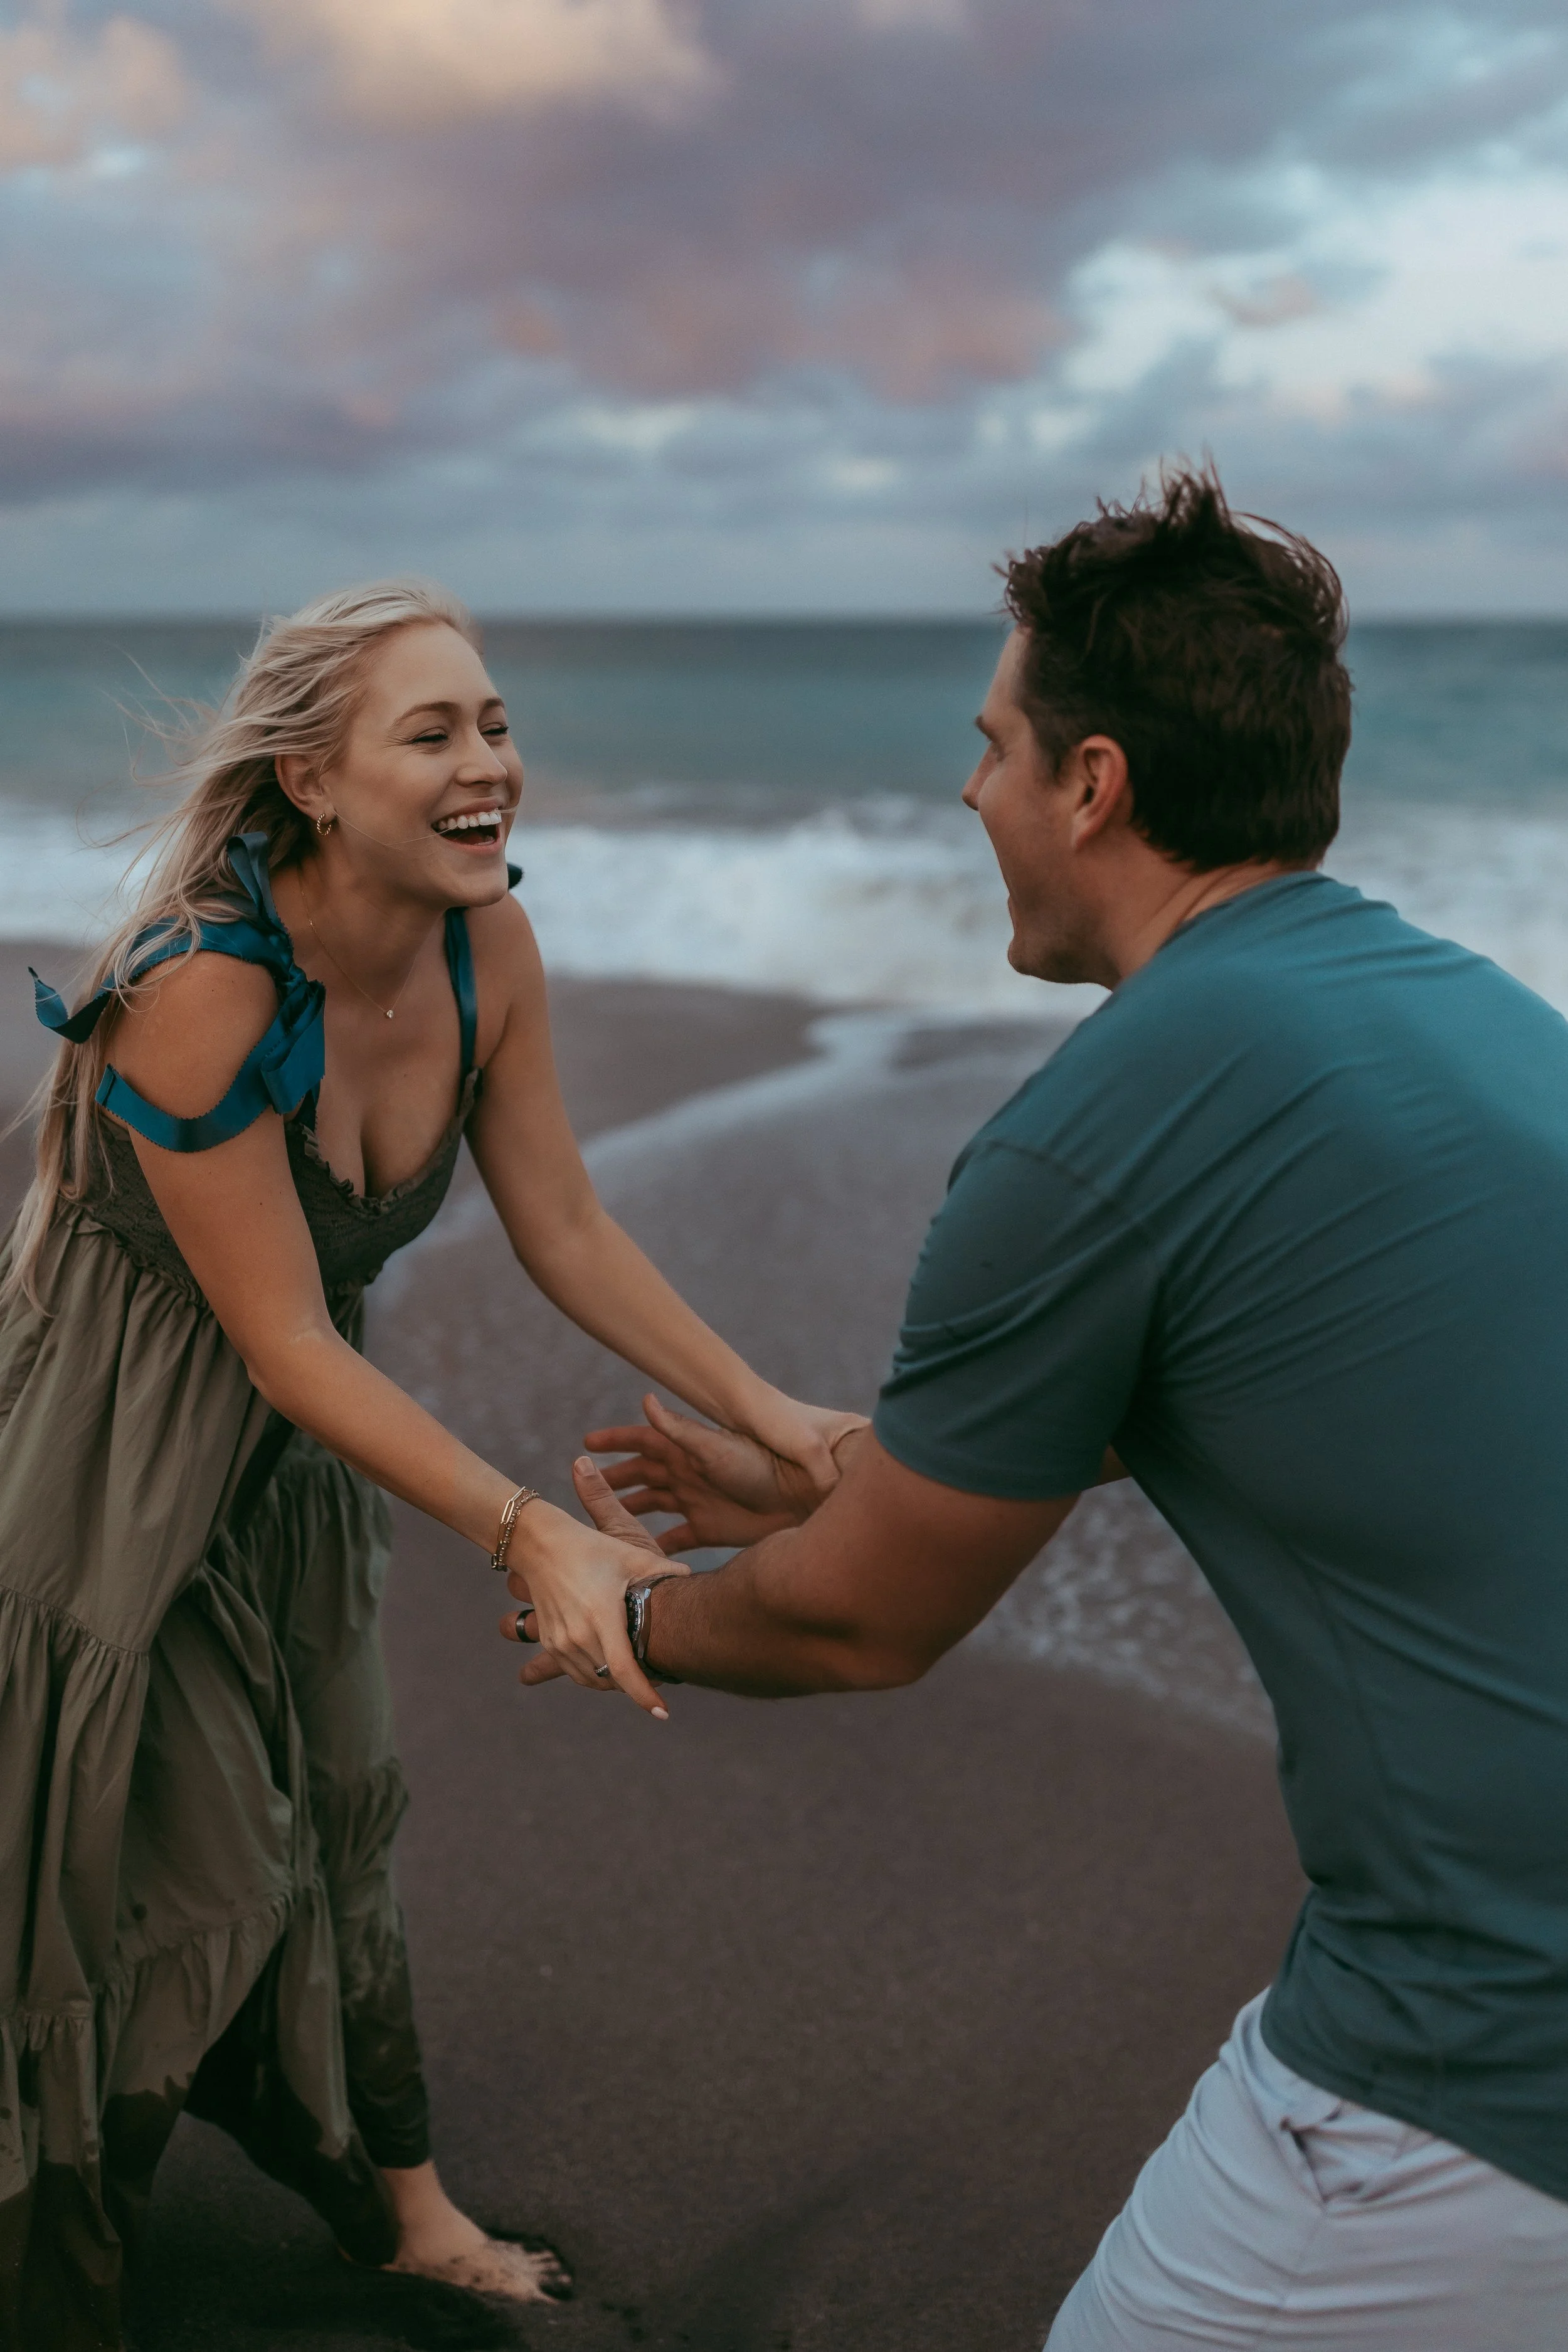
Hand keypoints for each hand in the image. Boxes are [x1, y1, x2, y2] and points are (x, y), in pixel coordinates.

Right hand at [497, 1463, 689, 1715]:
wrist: (540, 1546)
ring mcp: (560, 1642)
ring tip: (637, 1670)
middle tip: (660, 1674)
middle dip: (638, 1684)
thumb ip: (663, 1570)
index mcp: (602, 1617)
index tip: (662, 1713)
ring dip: (616, 1681)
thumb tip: (690, 1579)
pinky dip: (596, 1674)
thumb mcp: (630, 1556)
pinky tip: (611, 1663)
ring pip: (594, 1680)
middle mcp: (578, 1635)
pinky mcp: (550, 1642)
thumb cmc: (590, 1549)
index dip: (644, 1696)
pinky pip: (577, 1672)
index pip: (625, 1671)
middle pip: (613, 1680)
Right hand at [586, 1393, 868, 1550]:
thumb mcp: (716, 1447)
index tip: (585, 1444)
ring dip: (630, 1509)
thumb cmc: (763, 1465)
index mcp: (687, 1450)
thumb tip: (646, 1400)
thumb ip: (680, 1430)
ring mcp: (698, 1500)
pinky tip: (640, 1553)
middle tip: (582, 1485)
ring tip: (602, 1519)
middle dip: (614, 1478)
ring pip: (654, 1503)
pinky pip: (677, 1536)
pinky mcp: (711, 1528)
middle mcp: (688, 1473)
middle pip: (642, 1474)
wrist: (802, 1498)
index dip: (615, 1441)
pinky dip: (658, 1543)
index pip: (643, 1440)